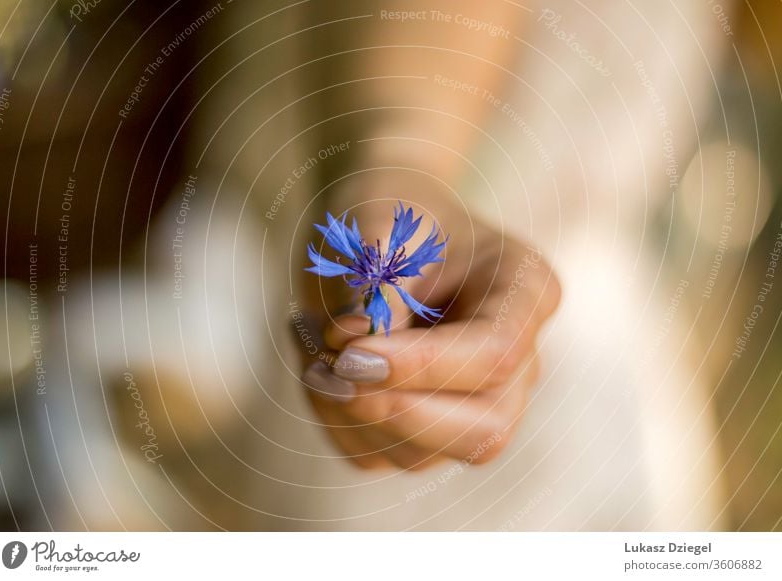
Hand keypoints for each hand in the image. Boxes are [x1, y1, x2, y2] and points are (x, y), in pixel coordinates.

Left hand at [299, 203, 560, 469]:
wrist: (378, 228)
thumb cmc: (386, 211)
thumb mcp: (377, 223)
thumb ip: (373, 287)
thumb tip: (355, 355)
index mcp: (524, 291)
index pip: (493, 355)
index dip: (421, 366)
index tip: (348, 352)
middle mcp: (516, 359)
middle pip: (483, 430)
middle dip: (393, 409)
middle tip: (327, 367)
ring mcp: (474, 401)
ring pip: (421, 454)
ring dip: (346, 411)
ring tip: (314, 346)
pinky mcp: (425, 428)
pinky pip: (377, 454)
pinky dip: (332, 419)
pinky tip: (318, 366)